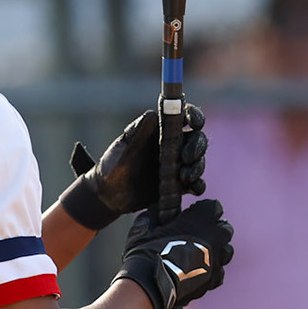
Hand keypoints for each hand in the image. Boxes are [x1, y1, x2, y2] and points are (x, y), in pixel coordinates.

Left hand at [60, 105, 207, 230]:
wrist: (108, 194)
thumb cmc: (113, 164)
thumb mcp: (123, 147)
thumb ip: (137, 131)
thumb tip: (152, 114)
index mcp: (161, 130)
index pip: (185, 117)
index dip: (195, 116)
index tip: (194, 123)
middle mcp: (173, 146)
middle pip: (197, 139)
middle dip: (197, 146)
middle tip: (186, 157)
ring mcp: (178, 166)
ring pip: (199, 161)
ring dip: (197, 167)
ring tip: (183, 176)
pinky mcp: (179, 186)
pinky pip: (196, 184)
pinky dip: (198, 185)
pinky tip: (192, 187)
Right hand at [114, 198, 232, 308]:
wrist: (153, 283)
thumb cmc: (149, 251)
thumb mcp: (146, 226)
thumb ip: (154, 215)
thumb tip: (154, 210)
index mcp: (202, 218)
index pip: (213, 207)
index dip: (201, 211)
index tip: (191, 216)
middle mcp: (216, 236)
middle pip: (224, 228)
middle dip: (213, 230)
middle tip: (196, 235)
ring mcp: (218, 258)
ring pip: (226, 250)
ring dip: (216, 250)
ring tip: (198, 255)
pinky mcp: (215, 278)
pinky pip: (219, 271)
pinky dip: (211, 271)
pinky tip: (197, 272)